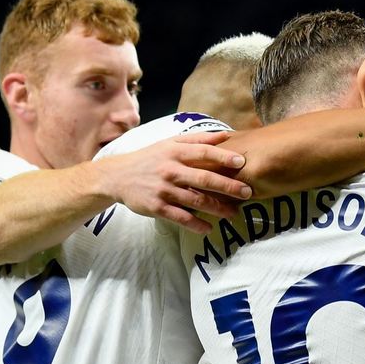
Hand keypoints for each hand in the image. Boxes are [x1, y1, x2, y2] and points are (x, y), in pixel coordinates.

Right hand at [100, 131, 252, 232]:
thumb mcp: (170, 143)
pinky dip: (195, 224)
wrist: (117, 176)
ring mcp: (164, 190)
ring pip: (195, 200)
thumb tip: (226, 135)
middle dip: (227, 186)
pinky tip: (209, 228)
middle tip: (247, 193)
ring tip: (234, 213)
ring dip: (217, 208)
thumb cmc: (150, 158)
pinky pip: (180, 217)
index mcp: (175, 152)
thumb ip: (198, 139)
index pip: (203, 152)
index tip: (241, 162)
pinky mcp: (157, 207)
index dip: (223, 157)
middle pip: (203, 178)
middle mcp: (170, 170)